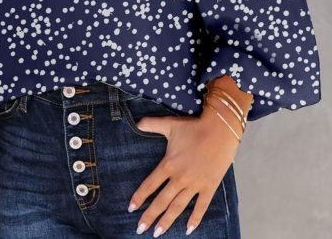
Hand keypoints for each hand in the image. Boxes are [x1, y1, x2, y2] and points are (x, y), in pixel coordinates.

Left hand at [127, 107, 239, 236]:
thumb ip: (151, 124)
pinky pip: (201, 206)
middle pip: (161, 201)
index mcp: (168, 165)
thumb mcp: (169, 124)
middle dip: (150, 217)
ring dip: (167, 221)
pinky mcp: (209, 186)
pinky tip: (189, 230)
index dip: (140, 197)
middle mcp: (180, 178)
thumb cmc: (193, 127)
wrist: (220, 129)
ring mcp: (195, 184)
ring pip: (178, 207)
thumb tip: (136, 123)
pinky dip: (195, 219)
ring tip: (158, 233)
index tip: (131, 208)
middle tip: (140, 230)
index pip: (150, 185)